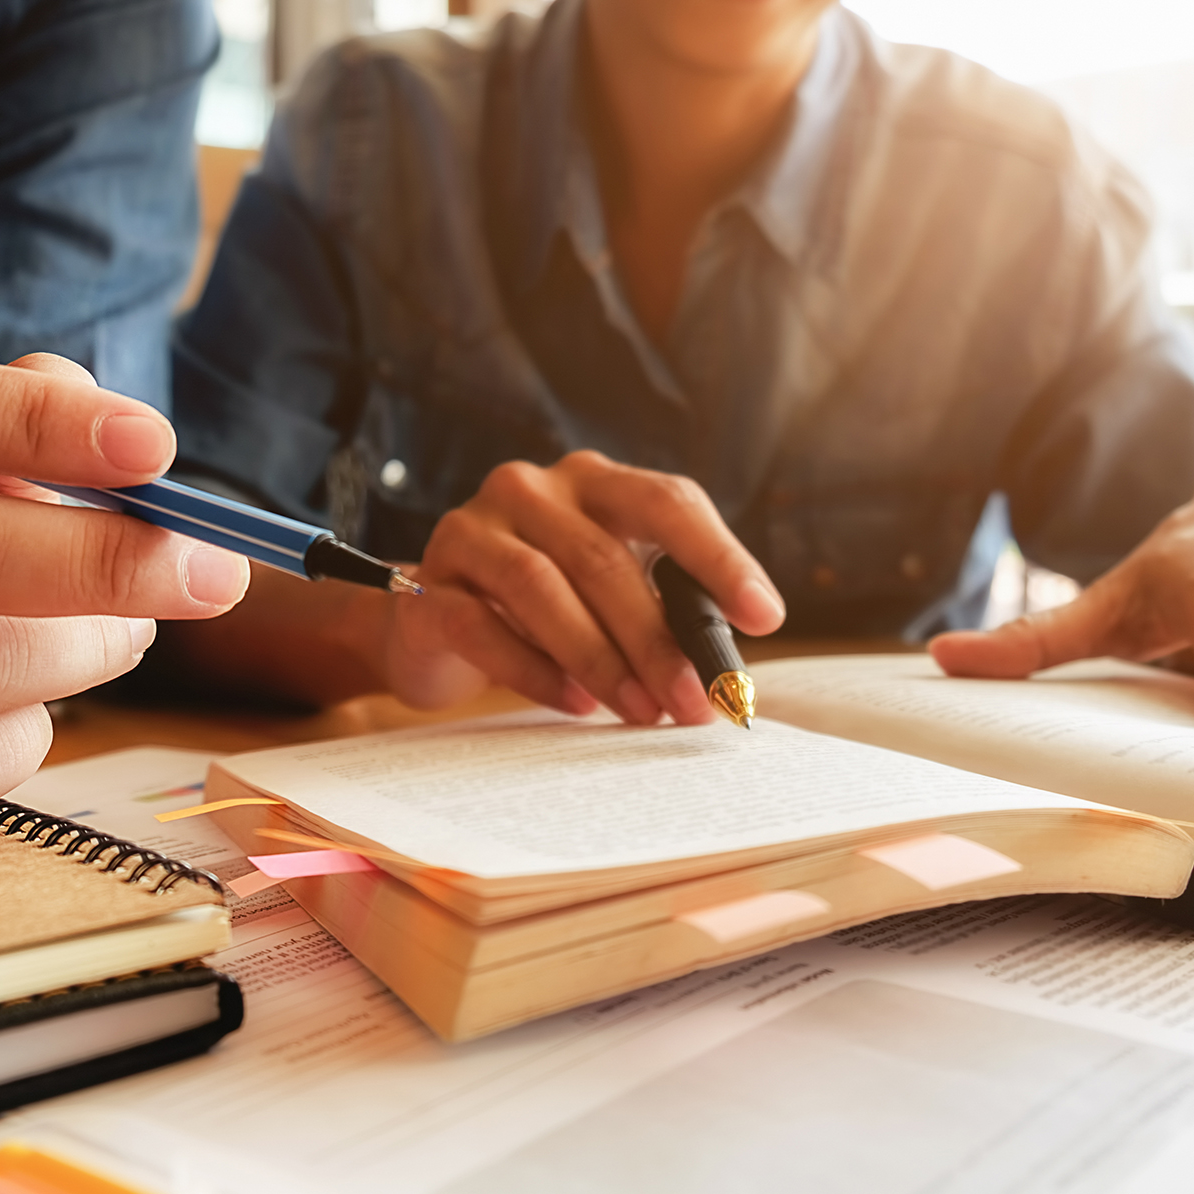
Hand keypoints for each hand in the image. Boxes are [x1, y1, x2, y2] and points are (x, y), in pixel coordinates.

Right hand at [381, 450, 783, 722]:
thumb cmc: (543, 610)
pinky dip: (537, 672)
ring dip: (601, 659)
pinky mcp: (429, 584)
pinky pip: (484, 627)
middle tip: (695, 701)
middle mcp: (529, 489)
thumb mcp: (609, 596)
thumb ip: (664, 610)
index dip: (720, 557)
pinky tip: (577, 705)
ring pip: (542, 588)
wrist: (433, 625)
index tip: (765, 617)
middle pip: (604, 558)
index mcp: (591, 481)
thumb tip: (729, 669)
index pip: (666, 500)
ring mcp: (472, 530)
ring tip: (642, 711)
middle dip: (658, 639)